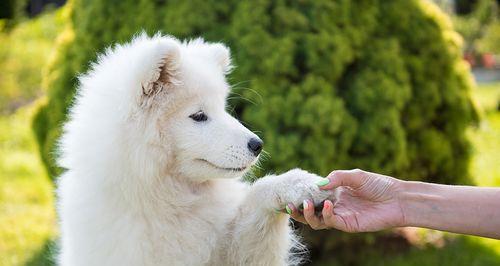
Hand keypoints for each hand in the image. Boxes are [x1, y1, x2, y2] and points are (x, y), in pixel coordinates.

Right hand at [288, 169, 405, 231]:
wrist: (398, 199)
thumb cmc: (379, 185)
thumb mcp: (355, 175)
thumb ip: (336, 177)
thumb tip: (317, 185)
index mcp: (334, 193)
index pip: (312, 196)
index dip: (301, 196)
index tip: (291, 192)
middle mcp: (335, 206)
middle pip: (310, 212)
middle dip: (298, 210)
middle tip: (291, 205)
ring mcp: (340, 217)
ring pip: (317, 221)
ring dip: (308, 215)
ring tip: (306, 204)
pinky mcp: (348, 225)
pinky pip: (331, 223)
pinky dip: (326, 215)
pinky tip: (329, 205)